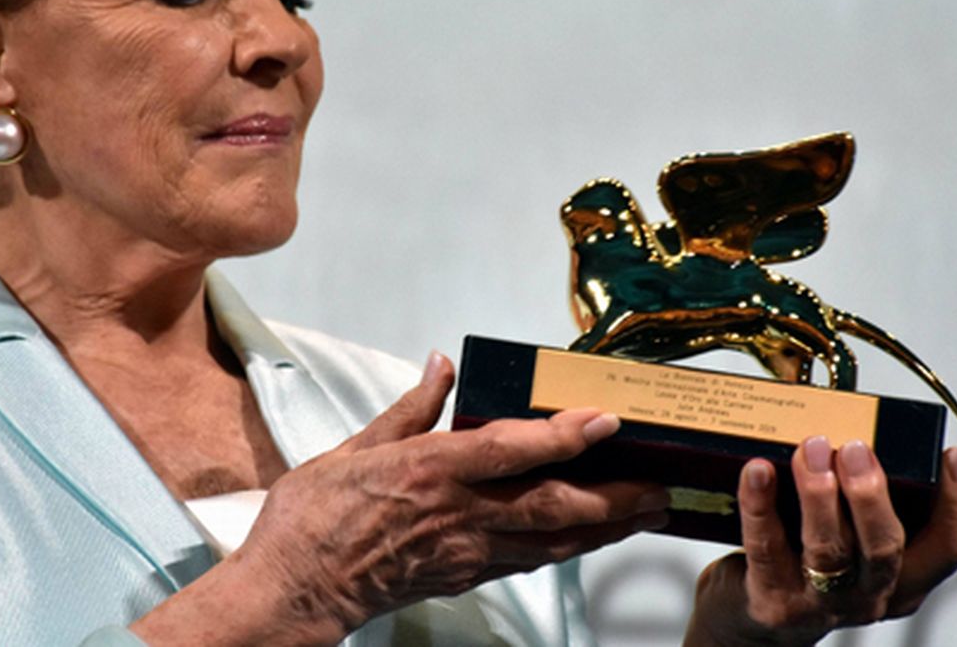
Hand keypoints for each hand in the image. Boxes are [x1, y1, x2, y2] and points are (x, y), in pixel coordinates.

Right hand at [234, 353, 668, 641]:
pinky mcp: (463, 577)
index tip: (605, 420)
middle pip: (552, 506)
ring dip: (605, 527)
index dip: (564, 436)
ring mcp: (465, 553)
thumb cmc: (314, 518)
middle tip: (661, 486)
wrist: (294, 590)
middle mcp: (458, 515)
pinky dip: (567, 548)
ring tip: (648, 511)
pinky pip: (528, 561)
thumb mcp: (355, 447)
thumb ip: (411, 408)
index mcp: (430, 471)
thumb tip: (443, 365)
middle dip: (614, 497)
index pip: (511, 451)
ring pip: (552, 541)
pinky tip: (589, 537)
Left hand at [684, 438, 956, 646]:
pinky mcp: (773, 601)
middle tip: (856, 448)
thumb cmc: (813, 560)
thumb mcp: (860, 533)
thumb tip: (921, 445)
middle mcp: (871, 595)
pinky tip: (757, 471)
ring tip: (810, 450)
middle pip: (884, 549)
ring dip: (818, 496)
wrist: (754, 617)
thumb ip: (890, 496)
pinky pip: (767, 547)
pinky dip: (761, 505)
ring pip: (828, 551)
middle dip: (870, 495)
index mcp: (905, 577)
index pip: (949, 547)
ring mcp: (822, 604)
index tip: (953, 456)